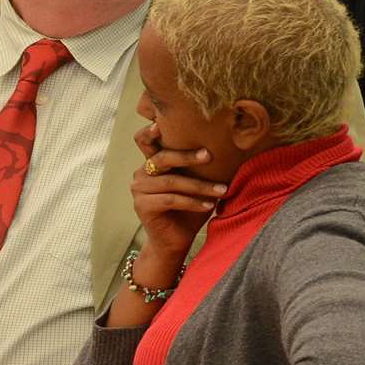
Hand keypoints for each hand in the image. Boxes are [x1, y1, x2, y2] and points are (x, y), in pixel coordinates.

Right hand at [131, 124, 225, 261]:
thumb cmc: (188, 210)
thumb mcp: (193, 183)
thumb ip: (196, 166)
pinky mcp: (143, 206)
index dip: (150, 131)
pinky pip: (171, 200)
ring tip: (222, 190)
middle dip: (187, 156)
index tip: (163, 123)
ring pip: (172, 182)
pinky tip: (210, 205)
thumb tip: (225, 145)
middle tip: (209, 156)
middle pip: (162, 158)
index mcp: (151, 164)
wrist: (174, 241)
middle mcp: (141, 173)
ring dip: (200, 186)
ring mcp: (139, 190)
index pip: (144, 141)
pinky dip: (193, 202)